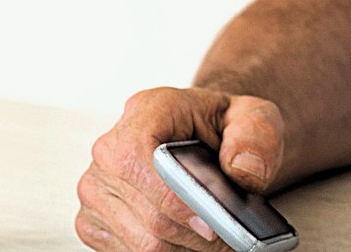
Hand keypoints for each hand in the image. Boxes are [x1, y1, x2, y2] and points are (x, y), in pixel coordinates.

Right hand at [76, 86, 285, 250]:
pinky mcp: (94, 221)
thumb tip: (243, 170)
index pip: (141, 162)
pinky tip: (192, 243)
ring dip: (185, 248)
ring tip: (219, 242)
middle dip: (196, 235)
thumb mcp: (255, 116)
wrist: (207, 136)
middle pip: (149, 214)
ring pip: (141, 242)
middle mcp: (110, 150)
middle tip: (232, 241)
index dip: (176, 199)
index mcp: (146, 112)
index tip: (213, 224)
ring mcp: (96, 189)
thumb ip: (256, 135)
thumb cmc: (224, 126)